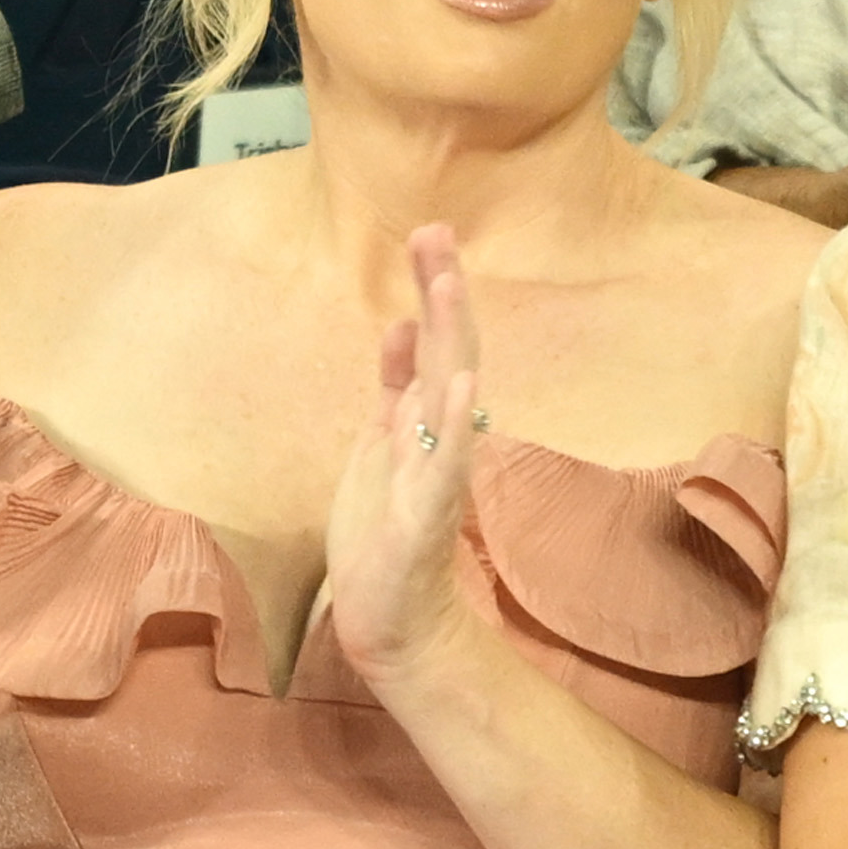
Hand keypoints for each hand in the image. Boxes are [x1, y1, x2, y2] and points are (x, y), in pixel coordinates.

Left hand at [323, 225, 484, 688]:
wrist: (393, 617)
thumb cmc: (385, 532)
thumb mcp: (382, 443)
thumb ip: (396, 387)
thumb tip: (402, 322)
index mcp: (423, 419)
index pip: (435, 340)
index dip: (433, 287)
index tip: (430, 231)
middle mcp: (439, 436)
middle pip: (447, 350)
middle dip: (441, 291)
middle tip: (436, 230)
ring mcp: (437, 472)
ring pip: (449, 395)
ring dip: (451, 338)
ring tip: (448, 285)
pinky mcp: (428, 514)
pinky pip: (448, 463)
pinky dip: (458, 422)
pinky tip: (465, 385)